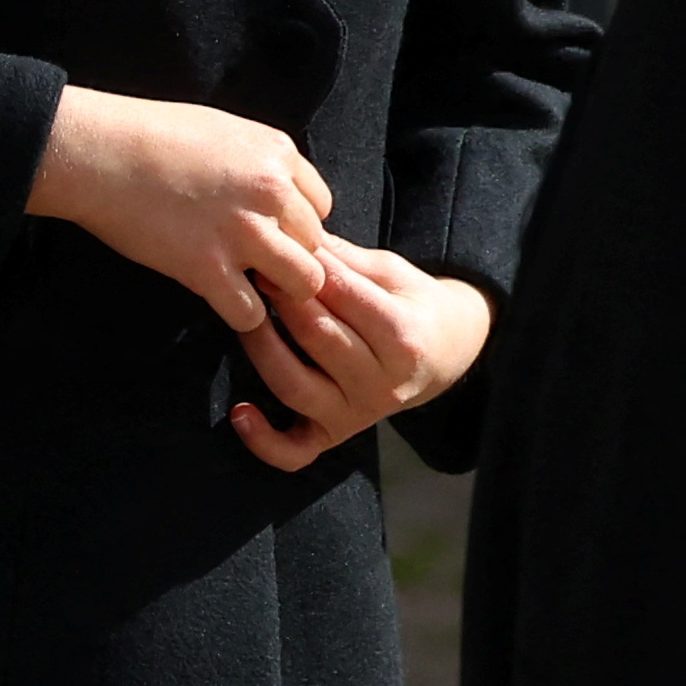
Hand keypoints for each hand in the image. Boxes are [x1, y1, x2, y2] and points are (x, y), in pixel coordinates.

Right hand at [27, 87, 331, 335]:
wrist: (99, 152)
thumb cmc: (149, 133)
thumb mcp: (222, 129)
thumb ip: (259, 161)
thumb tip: (279, 193)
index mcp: (277, 153)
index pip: (320, 206)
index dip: (295, 223)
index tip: (268, 228)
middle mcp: (271, 192)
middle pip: (315, 245)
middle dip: (288, 256)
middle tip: (254, 259)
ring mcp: (243, 233)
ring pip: (304, 283)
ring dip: (279, 290)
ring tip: (249, 283)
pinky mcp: (209, 269)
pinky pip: (252, 313)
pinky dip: (240, 313)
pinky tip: (219, 296)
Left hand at [230, 245, 493, 471]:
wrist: (445, 354)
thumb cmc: (411, 303)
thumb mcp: (390, 271)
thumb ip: (343, 258)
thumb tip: (294, 233)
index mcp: (403, 337)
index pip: (342, 296)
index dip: (302, 267)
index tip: (273, 242)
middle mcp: (383, 384)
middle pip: (316, 337)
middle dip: (279, 298)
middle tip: (253, 268)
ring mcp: (357, 415)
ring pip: (295, 386)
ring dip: (261, 347)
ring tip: (243, 315)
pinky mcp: (336, 435)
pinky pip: (296, 452)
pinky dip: (264, 441)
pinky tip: (240, 413)